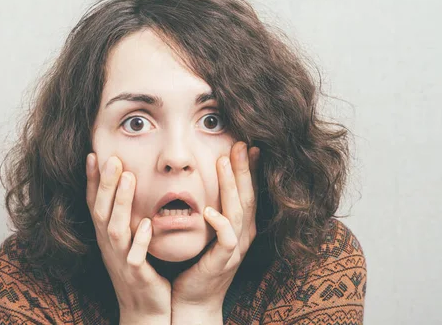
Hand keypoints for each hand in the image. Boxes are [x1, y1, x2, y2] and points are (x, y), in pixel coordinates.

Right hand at [86, 153, 171, 323]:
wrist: (146, 309)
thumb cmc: (140, 270)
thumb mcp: (129, 240)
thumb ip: (128, 215)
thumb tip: (131, 183)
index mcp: (106, 235)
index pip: (94, 203)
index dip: (91, 179)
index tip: (93, 154)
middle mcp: (109, 245)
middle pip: (101, 210)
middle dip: (105, 183)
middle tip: (112, 157)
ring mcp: (120, 259)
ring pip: (115, 228)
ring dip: (120, 202)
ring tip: (129, 177)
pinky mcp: (136, 275)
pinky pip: (135, 256)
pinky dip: (140, 239)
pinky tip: (146, 223)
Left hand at [171, 141, 260, 311]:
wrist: (193, 298)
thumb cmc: (197, 262)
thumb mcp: (207, 231)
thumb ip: (210, 208)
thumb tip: (201, 183)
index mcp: (240, 226)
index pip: (248, 191)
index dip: (249, 169)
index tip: (247, 144)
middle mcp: (243, 235)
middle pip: (247, 196)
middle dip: (244, 169)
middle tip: (241, 143)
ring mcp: (235, 248)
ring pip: (238, 212)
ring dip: (231, 186)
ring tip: (223, 162)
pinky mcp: (223, 261)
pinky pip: (226, 239)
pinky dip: (219, 223)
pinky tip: (208, 210)